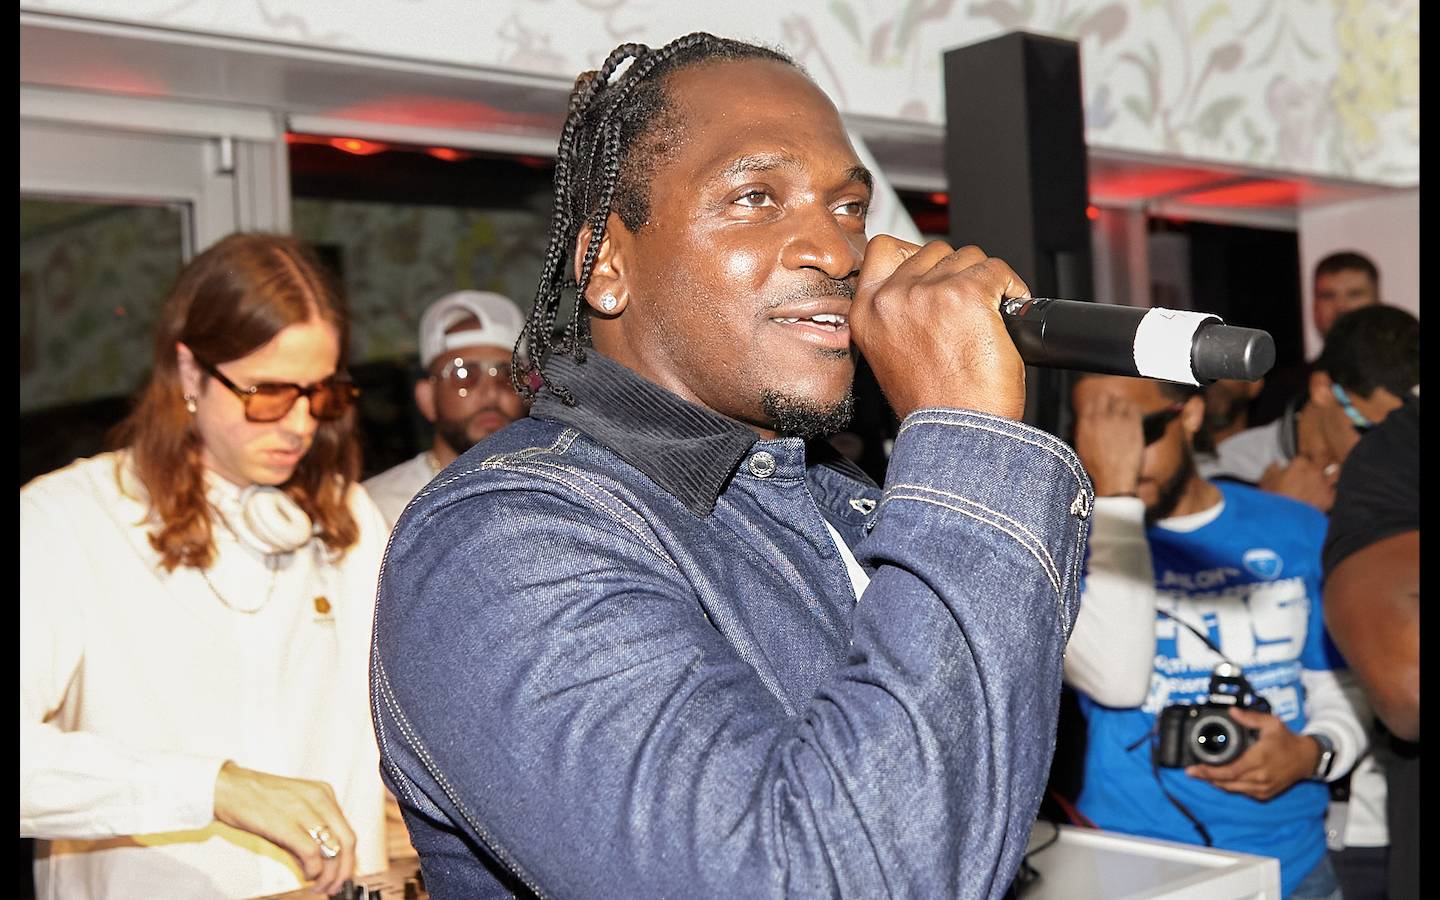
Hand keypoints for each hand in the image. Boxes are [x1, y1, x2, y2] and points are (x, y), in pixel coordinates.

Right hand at [213, 761, 356, 893]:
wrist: (227, 788)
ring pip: (333, 848)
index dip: (348, 859)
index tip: (341, 875)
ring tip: (319, 885)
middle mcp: (319, 799)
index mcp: (323, 794)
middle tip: (333, 885)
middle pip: (348, 841)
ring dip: (328, 874)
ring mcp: (304, 810)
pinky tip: (307, 874)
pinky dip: (313, 869)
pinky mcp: (287, 823)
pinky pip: (312, 852)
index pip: (348, 831)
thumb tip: (317, 867)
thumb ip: (307, 839)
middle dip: (343, 870)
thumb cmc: (256, 800)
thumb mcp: (291, 815)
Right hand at [850, 236, 1028, 420]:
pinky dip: (1011, 289)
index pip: (884, 248)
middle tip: (967, 308)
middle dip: (956, 274)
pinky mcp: (966, 294)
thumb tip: (924, 289)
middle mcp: (891, 297)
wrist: (955, 432)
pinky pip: (997, 271)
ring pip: (968, 257)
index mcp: (866, 312)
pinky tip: (1007, 316)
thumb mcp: (890, 355)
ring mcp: (927, 293)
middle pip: (933, 251)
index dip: (915, 256)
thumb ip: (896, 315)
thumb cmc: (932, 404)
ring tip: (988, 316)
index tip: (933, 273)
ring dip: (984, 281)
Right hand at [1072, 391, 1143, 495]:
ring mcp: (1116, 419)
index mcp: (1086, 423)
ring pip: (1122, 400)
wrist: (1113, 478)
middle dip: (1112, 402)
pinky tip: (1136, 419)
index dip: (1100, 405)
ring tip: (1128, 416)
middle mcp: (1100, 417)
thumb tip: (1088, 425)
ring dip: (1125, 407)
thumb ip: (1085, 432)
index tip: (1106, 410)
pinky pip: (1135, 407)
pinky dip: (1136, 411)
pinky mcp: (1132, 424)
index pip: (1093, 402)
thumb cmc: (1099, 469)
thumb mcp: (1083, 449)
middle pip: (1106, 396)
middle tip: (1117, 411)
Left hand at [1183, 708, 1318, 800]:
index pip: (1228, 771)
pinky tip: (1220, 780)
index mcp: (1259, 760)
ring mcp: (1263, 788)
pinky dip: (1229, 787)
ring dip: (1216, 783)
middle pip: (1227, 782)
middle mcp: (1260, 777)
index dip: (1209, 772)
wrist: (1306, 759)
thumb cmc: (1288, 741)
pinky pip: (1242, 793)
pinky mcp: (1265, 795)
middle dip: (1206, 778)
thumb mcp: (1272, 723)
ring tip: (1201, 774)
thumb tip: (1232, 711)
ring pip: (1232, 789)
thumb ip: (1250, 717)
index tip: (1194, 768)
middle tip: (1191, 772)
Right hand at [1257, 456, 1336, 511]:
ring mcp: (1324, 484)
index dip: (1298, 466)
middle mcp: (1315, 471)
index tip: (1294, 472)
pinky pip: (1336, 492)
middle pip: (1319, 465)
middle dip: (1314, 471)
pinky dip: (1331, 494)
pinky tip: (1326, 496)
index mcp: (1300, 463)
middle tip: (1307, 479)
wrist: (1285, 517)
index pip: (1303, 459)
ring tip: (1327, 480)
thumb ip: (1272, 469)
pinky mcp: (1330, 498)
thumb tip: (1276, 464)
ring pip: (1335, 474)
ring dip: (1331, 476)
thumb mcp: (1266, 480)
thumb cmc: (1275, 498)